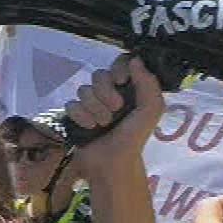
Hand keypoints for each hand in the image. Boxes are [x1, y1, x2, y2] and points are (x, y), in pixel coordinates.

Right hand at [64, 54, 163, 178]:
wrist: (113, 163)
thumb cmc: (134, 137)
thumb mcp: (151, 109)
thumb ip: (148, 83)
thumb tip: (134, 59)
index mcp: (129, 88)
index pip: (119, 63)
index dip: (117, 68)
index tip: (121, 81)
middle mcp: (109, 93)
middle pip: (99, 75)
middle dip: (105, 93)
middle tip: (116, 110)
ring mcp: (90, 104)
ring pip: (83, 90)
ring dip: (95, 108)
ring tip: (103, 124)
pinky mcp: (75, 116)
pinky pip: (71, 104)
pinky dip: (81, 117)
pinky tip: (89, 128)